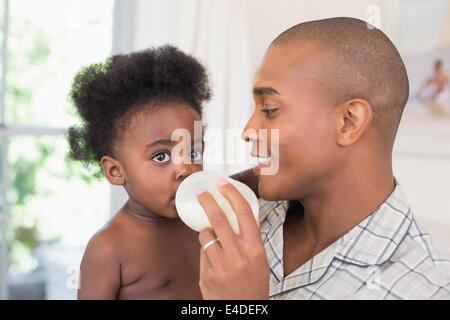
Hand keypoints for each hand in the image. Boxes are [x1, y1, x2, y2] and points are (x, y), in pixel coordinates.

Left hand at [196, 178, 268, 299]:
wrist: (243, 311)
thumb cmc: (254, 283)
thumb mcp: (260, 259)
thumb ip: (253, 237)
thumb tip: (248, 214)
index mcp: (255, 248)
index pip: (244, 212)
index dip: (232, 193)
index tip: (222, 183)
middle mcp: (239, 255)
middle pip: (219, 218)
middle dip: (207, 200)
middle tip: (202, 193)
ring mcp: (222, 265)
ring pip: (206, 235)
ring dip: (206, 231)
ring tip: (212, 237)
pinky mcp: (208, 275)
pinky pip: (203, 253)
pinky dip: (206, 250)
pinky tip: (213, 259)